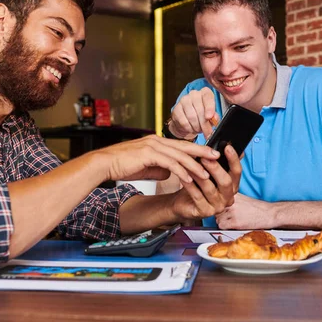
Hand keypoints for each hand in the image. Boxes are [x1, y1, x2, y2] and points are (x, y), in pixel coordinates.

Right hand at [95, 135, 220, 183]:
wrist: (104, 164)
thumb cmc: (122, 165)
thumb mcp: (146, 167)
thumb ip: (160, 168)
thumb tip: (171, 173)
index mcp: (157, 143)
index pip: (181, 146)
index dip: (197, 150)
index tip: (210, 155)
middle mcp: (157, 141)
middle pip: (185, 147)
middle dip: (203, 153)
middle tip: (218, 158)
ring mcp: (153, 146)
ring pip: (179, 155)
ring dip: (194, 165)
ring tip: (207, 173)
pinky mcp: (148, 154)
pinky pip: (169, 163)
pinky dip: (181, 171)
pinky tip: (189, 179)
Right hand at [169, 87, 218, 139]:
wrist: (186, 120)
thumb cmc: (201, 116)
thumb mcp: (211, 116)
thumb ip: (214, 117)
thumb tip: (214, 119)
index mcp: (205, 93)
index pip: (207, 97)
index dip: (209, 108)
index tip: (209, 117)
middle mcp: (194, 94)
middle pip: (200, 110)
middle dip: (204, 124)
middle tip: (207, 132)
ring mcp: (184, 100)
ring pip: (192, 117)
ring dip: (197, 127)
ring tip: (198, 129)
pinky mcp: (176, 109)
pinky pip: (184, 122)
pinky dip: (189, 128)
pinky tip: (191, 128)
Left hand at [170, 144, 241, 219]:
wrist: (182, 203)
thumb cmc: (196, 185)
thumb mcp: (208, 171)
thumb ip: (216, 160)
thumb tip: (224, 143)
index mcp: (232, 186)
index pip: (237, 172)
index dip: (233, 159)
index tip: (227, 147)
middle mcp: (228, 197)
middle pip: (226, 182)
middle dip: (215, 168)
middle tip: (206, 157)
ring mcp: (217, 207)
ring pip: (210, 188)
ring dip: (200, 174)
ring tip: (191, 164)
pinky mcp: (205, 213)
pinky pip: (197, 196)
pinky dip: (190, 185)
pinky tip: (183, 176)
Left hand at [216, 193, 272, 229]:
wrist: (269, 213)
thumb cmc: (257, 207)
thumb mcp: (242, 198)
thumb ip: (231, 199)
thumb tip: (220, 202)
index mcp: (232, 194)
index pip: (216, 199)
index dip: (218, 205)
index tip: (221, 209)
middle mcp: (231, 201)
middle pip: (215, 209)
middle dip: (220, 214)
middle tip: (228, 217)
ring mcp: (232, 211)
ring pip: (217, 218)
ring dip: (222, 221)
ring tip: (232, 221)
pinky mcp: (235, 222)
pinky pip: (221, 226)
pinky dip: (225, 227)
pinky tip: (233, 225)